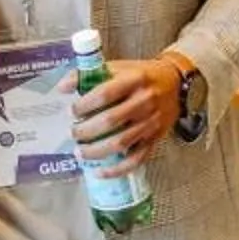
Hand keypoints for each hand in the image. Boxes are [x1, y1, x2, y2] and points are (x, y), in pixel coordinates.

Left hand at [72, 57, 179, 174]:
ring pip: (120, 142)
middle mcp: (144, 101)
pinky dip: (118, 170)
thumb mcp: (118, 67)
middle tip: (73, 133)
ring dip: (95, 151)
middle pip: (110, 121)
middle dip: (85, 130)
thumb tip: (62, 88)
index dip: (84, 105)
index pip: (104, 94)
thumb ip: (89, 74)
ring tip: (80, 152)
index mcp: (134, 80)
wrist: (176, 83)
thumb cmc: (142, 75)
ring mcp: (151, 122)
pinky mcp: (155, 138)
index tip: (72, 111)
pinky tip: (100, 172)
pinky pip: (136, 159)